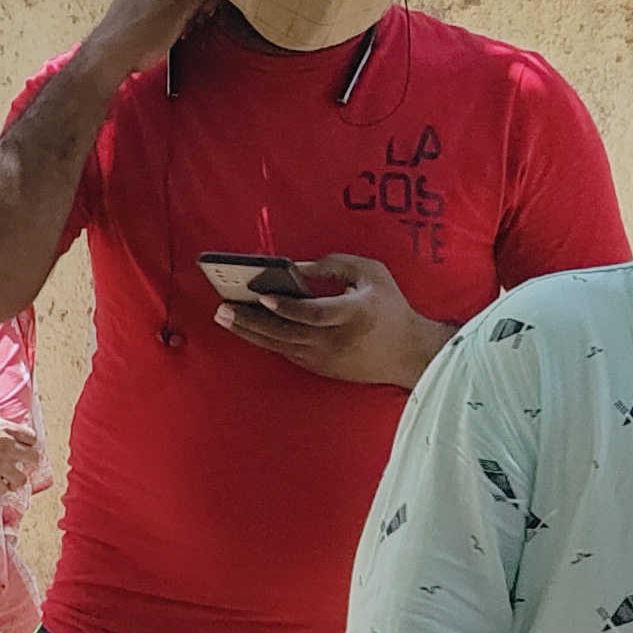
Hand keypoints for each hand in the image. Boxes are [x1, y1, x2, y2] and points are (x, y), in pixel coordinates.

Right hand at [0, 408, 40, 493]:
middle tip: (20, 463)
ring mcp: (2, 464)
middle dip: (29, 461)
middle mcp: (9, 448)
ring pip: (21, 479)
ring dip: (16, 480)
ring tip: (9, 480)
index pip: (32, 437)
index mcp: (7, 429)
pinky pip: (2, 489)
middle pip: (33, 458)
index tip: (22, 445)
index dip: (29, 442)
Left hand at [78, 0, 210, 77]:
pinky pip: (156, 14)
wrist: (110, 58)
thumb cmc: (139, 35)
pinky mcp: (129, 17)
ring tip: (182, 31)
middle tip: (199, 18)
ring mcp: (134, 0)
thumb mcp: (179, 12)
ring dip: (181, 15)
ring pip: (169, 2)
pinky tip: (167, 36)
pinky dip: (167, 23)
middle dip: (194, 2)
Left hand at [219, 251, 453, 388]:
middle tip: (223, 308)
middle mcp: (334, 339)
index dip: (287, 307)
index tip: (263, 296)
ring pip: (280, 346)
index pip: (313, 314)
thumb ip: (335, 265)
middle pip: (286, 332)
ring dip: (249, 331)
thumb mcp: (372, 274)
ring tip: (224, 317)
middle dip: (251, 320)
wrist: (408, 353)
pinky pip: (286, 353)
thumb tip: (296, 267)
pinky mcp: (319, 368)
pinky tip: (245, 328)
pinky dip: (264, 341)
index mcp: (351, 314)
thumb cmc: (390, 307)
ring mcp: (325, 358)